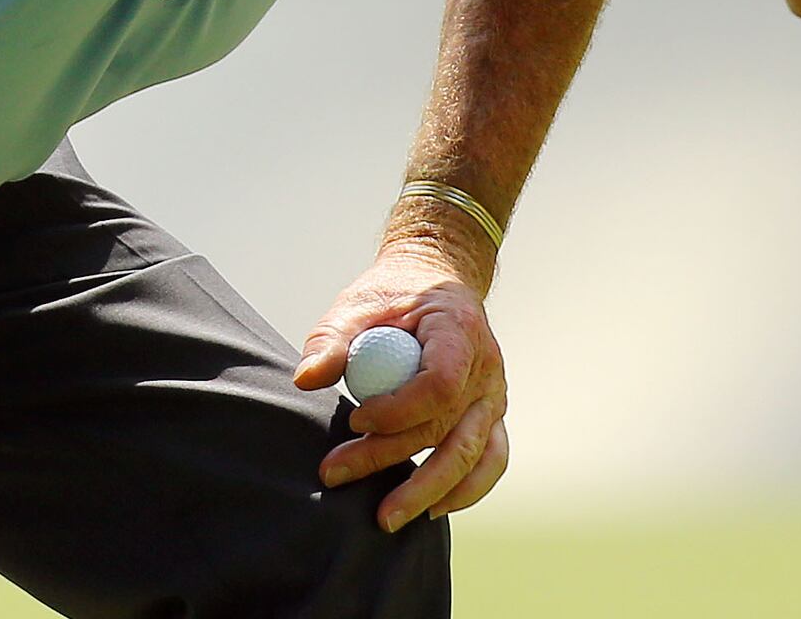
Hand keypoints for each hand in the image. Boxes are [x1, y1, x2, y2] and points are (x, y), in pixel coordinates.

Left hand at [296, 234, 510, 530]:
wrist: (437, 283)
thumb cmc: (396, 293)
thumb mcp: (359, 302)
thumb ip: (332, 339)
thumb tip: (306, 380)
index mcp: (459, 331)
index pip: (441, 383)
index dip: (398, 409)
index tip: (354, 417)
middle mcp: (487, 368)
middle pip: (448, 429)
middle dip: (390, 459)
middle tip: (336, 475)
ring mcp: (494, 396)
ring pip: (472, 454)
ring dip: (429, 490)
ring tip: (386, 517)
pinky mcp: (491, 416)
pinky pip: (491, 459)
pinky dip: (466, 490)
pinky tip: (431, 510)